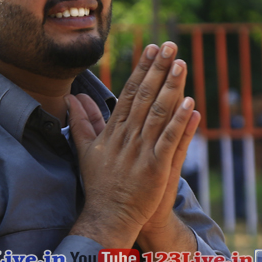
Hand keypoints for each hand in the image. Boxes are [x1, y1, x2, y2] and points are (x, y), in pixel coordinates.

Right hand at [67, 42, 197, 249]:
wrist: (108, 216)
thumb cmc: (99, 184)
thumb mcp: (85, 150)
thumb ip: (81, 122)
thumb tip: (71, 99)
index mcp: (113, 131)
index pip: (128, 93)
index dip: (142, 70)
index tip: (152, 49)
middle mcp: (126, 138)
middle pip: (144, 97)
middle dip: (157, 70)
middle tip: (170, 46)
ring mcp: (141, 152)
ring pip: (158, 113)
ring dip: (170, 87)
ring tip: (181, 64)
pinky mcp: (156, 168)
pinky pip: (169, 141)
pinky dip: (179, 122)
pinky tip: (190, 104)